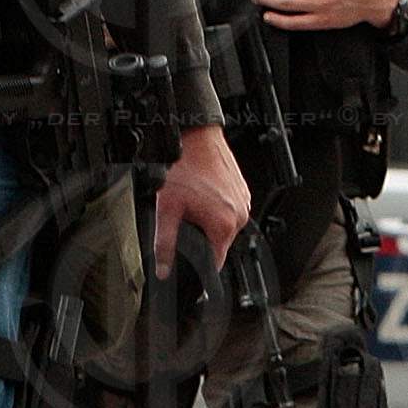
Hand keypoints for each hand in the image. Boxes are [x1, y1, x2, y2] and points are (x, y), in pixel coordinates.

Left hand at [151, 124, 248, 279]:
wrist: (196, 138)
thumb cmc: (184, 167)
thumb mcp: (166, 209)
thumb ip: (164, 243)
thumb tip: (163, 268)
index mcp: (224, 225)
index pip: (215, 261)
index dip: (200, 264)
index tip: (191, 257)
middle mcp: (240, 215)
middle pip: (219, 242)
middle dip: (202, 235)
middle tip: (188, 215)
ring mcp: (244, 201)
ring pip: (225, 225)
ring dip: (210, 220)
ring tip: (196, 200)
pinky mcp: (243, 190)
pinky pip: (230, 209)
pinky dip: (218, 206)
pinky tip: (204, 192)